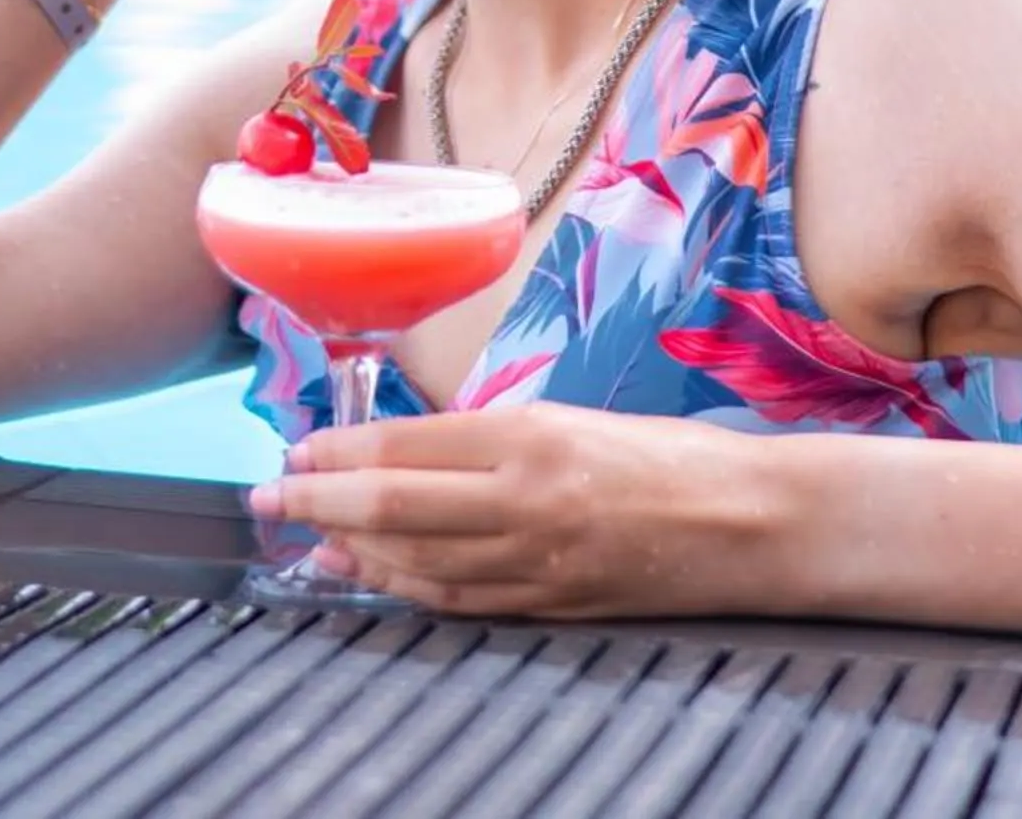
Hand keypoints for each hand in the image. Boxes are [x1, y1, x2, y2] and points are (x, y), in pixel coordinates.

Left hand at [249, 402, 790, 620]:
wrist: (751, 521)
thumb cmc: (674, 454)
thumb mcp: (577, 417)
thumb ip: (499, 436)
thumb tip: (420, 450)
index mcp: (531, 436)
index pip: (408, 443)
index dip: (342, 449)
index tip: (299, 446)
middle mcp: (524, 500)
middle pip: (394, 503)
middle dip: (320, 500)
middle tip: (269, 494)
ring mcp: (536, 561)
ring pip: (417, 559)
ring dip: (353, 548)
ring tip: (309, 537)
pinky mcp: (551, 605)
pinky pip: (459, 599)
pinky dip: (406, 587)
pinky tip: (375, 576)